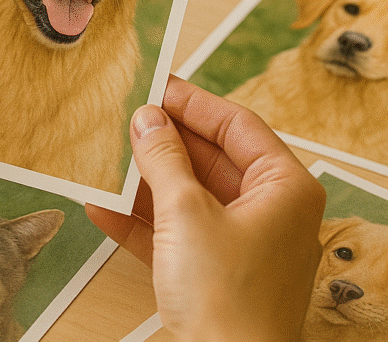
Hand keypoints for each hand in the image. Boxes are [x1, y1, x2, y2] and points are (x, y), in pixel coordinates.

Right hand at [87, 76, 324, 341]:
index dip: (194, 104)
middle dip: (165, 142)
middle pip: (212, 159)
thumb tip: (147, 118)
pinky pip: (177, 233)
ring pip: (191, 195)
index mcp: (285, 188)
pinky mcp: (215, 273)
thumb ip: (163, 158)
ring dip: (148, 180)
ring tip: (109, 157)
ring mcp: (243, 245)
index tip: (157, 86)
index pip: (238, 125)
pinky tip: (103, 207)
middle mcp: (271, 212)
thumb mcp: (185, 213)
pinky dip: (143, 220)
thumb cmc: (227, 301)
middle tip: (126, 118)